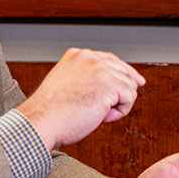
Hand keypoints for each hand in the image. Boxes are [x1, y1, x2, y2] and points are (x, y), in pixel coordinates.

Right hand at [16, 47, 144, 149]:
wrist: (41, 122)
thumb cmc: (51, 112)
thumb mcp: (68, 85)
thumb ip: (88, 79)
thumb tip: (118, 84)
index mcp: (77, 55)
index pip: (110, 60)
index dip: (124, 74)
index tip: (137, 82)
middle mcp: (89, 57)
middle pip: (124, 71)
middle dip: (119, 93)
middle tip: (101, 109)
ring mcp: (100, 69)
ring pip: (129, 86)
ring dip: (117, 104)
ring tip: (95, 113)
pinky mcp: (109, 83)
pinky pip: (130, 98)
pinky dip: (119, 112)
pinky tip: (101, 116)